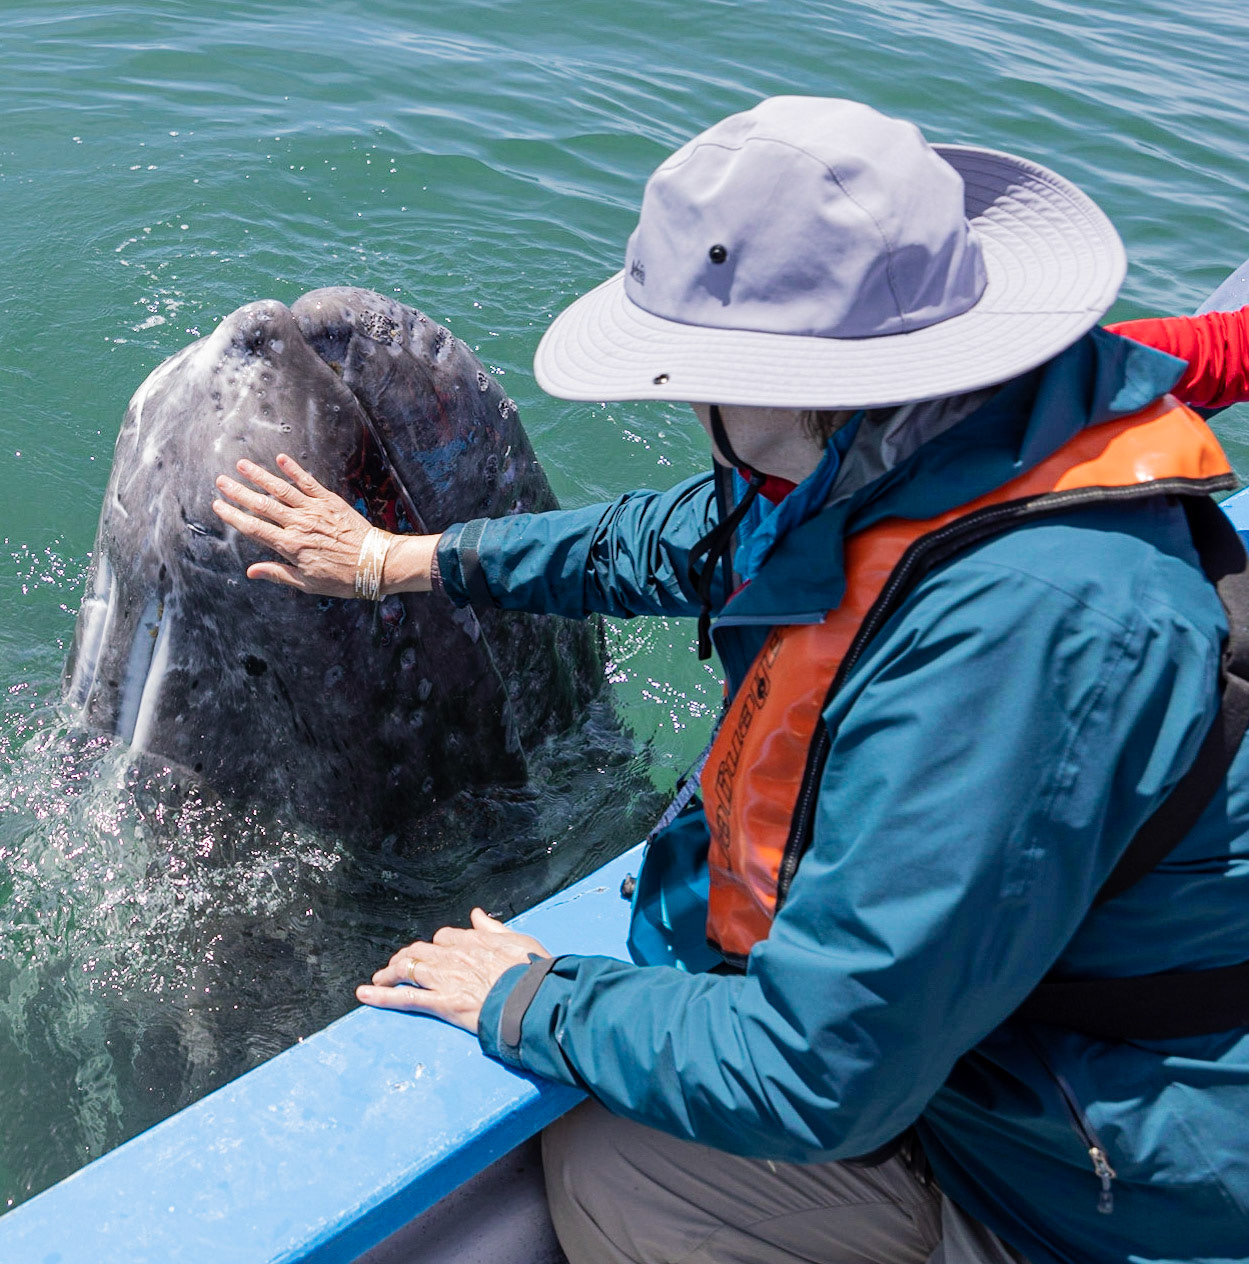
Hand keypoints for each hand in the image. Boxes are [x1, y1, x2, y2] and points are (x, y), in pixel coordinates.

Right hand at [212, 454, 375, 595]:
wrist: (376, 564)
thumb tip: (251, 571)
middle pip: (262, 505)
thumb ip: (278, 573)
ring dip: (259, 476)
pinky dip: (294, 470)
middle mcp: (299, 524)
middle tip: (221, 481)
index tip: (218, 505)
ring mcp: (314, 510)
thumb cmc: (343, 578)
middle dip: (239, 492)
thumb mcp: (307, 583)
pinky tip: (281, 459)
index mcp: (291, 546)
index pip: (254, 528)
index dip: (233, 516)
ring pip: (281, 489)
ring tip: (242, 464)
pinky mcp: (330, 501)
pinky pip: (308, 482)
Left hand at [356, 908, 551, 1033]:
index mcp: (474, 941)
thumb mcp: (519, 940)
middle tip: (398, 966)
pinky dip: (382, 996)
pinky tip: (365, 993)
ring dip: (391, 972)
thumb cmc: (534, 972)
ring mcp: (446, 980)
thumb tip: (477, 914)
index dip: (436, 946)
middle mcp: (455, 956)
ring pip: (409, 969)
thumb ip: (494, 927)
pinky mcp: (443, 1003)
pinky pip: (407, 998)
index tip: (435, 953)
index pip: (445, 937)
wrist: (535, 998)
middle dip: (407, 957)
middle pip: (420, 951)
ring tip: (380, 978)